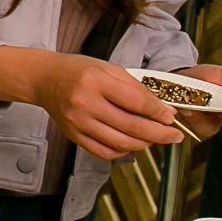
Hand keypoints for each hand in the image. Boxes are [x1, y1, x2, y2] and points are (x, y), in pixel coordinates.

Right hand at [30, 54, 185, 158]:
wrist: (46, 79)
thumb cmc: (79, 71)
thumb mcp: (110, 68)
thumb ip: (137, 89)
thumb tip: (163, 110)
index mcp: (96, 81)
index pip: (137, 102)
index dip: (159, 112)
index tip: (172, 117)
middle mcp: (85, 103)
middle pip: (132, 126)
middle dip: (159, 134)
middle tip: (175, 136)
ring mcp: (78, 122)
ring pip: (120, 143)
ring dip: (144, 144)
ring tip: (154, 139)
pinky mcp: (73, 135)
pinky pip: (104, 152)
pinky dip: (123, 151)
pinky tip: (131, 143)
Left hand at [174, 64, 221, 141]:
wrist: (177, 76)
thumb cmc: (204, 77)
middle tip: (217, 107)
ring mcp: (205, 123)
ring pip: (209, 128)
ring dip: (201, 114)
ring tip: (192, 100)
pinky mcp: (189, 126)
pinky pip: (191, 126)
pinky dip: (187, 114)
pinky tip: (183, 106)